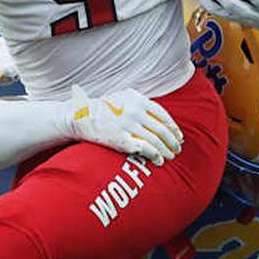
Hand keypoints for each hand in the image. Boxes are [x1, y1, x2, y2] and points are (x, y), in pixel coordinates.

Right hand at [65, 86, 183, 165]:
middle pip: (161, 129)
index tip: (178, 136)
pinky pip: (144, 148)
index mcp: (136, 99)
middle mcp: (134, 111)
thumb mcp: (122, 97)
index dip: (173, 127)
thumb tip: (159, 117)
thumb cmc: (102, 109)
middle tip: (177, 149)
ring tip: (171, 156)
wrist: (80, 116)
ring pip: (155, 140)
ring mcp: (128, 125)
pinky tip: (159, 160)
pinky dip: (154, 155)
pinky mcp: (121, 139)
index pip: (162, 114)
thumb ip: (140, 104)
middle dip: (172, 141)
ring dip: (166, 150)